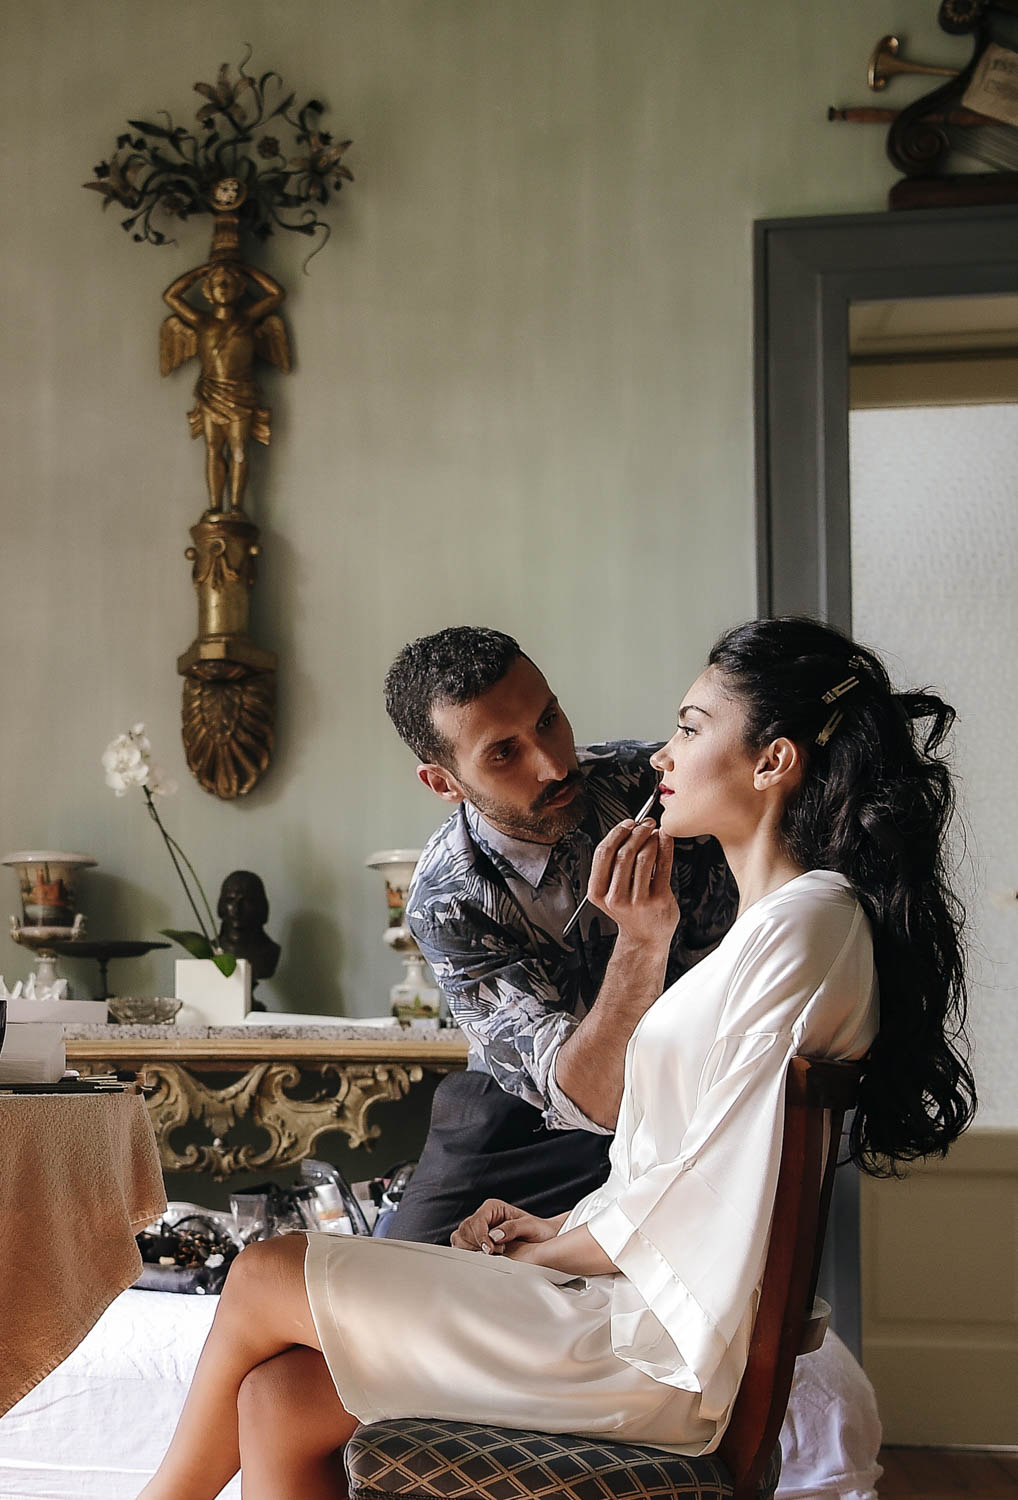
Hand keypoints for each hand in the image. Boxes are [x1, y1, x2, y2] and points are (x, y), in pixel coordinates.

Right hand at [451, 1199, 559, 1255]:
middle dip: (476, 1244)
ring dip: (471, 1249)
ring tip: (492, 1253)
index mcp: (492, 1207)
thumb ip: (512, 1228)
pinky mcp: (476, 1242)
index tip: (489, 1249)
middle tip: (495, 1251)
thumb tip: (494, 1236)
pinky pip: (462, 1247)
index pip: (477, 1221)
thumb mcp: (530, 1226)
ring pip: (459, 1238)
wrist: (543, 1238)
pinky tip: (484, 1257)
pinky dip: (469, 1254)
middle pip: (464, 1230)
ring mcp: (478, 1230)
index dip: (480, 1236)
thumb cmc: (538, 1230)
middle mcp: (483, 1217)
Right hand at [587, 819, 677, 947]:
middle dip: (636, 832)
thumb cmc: (629, 911)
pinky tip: (665, 839)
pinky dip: (665, 847)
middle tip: (645, 823)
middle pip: (623, 853)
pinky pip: (663, 866)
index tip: (627, 823)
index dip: (616, 833)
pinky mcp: (659, 899)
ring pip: (643, 857)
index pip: (603, 853)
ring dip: (651, 838)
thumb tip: (628, 830)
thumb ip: (612, 866)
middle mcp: (615, 897)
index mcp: (598, 892)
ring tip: (655, 832)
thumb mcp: (609, 891)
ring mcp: (638, 900)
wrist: (645, 938)